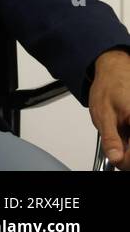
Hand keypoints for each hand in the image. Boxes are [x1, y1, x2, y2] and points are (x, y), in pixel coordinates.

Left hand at [89, 48, 129, 168]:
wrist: (115, 70)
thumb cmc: (109, 88)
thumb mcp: (104, 115)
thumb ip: (111, 139)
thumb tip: (116, 158)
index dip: (125, 161)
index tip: (115, 158)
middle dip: (128, 155)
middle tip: (116, 148)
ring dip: (129, 147)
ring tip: (120, 134)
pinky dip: (129, 140)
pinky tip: (125, 132)